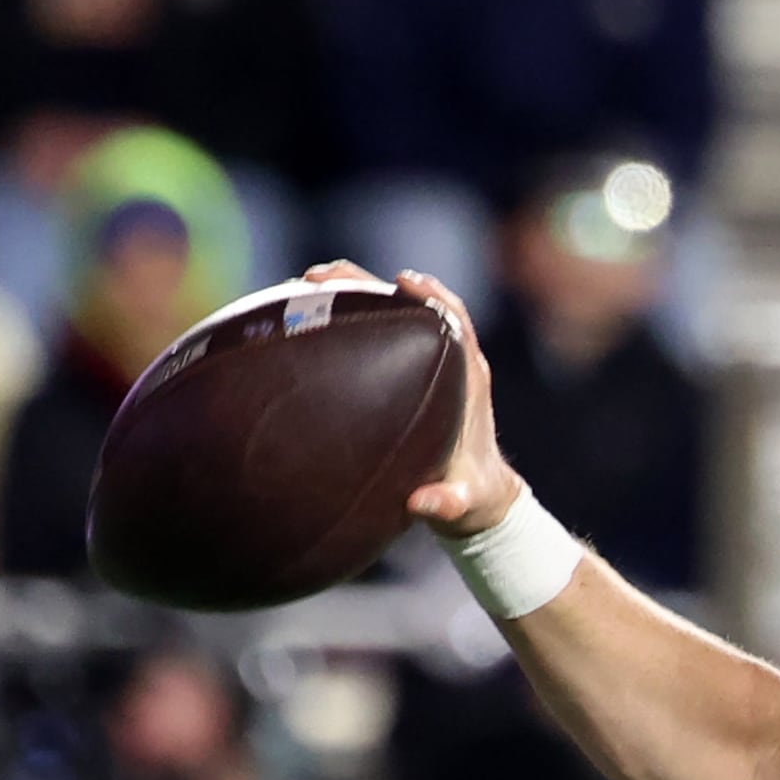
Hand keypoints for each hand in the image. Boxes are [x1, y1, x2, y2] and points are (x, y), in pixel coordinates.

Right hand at [299, 262, 522, 536]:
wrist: (476, 500)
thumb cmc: (470, 496)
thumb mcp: (462, 503)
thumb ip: (447, 503)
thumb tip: (422, 503)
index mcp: (469, 381)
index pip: (455, 322)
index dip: (432, 297)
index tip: (403, 281)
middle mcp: (449, 363)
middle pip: (412, 305)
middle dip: (370, 284)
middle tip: (323, 275)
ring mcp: (425, 364)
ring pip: (389, 313)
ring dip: (352, 292)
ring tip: (305, 282)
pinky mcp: (403, 373)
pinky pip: (376, 334)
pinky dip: (346, 318)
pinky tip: (304, 313)